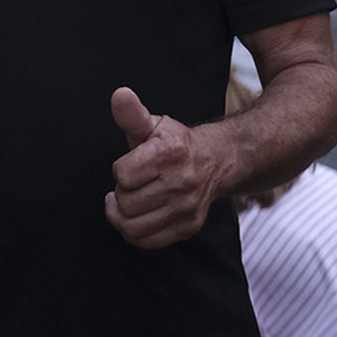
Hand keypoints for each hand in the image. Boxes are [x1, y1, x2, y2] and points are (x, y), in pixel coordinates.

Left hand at [105, 87, 222, 250]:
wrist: (217, 162)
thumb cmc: (176, 144)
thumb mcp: (153, 124)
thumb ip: (132, 114)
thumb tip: (119, 95)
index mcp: (170, 153)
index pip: (123, 174)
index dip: (121, 170)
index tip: (130, 166)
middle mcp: (182, 182)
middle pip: (125, 203)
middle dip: (121, 194)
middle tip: (132, 185)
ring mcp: (186, 207)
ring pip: (132, 226)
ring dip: (123, 215)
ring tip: (130, 201)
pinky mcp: (188, 227)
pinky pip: (146, 241)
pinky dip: (135, 232)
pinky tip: (139, 216)